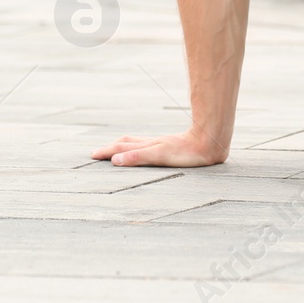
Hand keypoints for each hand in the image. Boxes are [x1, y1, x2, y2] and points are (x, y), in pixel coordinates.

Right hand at [91, 128, 226, 167]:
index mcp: (148, 147)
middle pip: (127, 143)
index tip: (92, 155)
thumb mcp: (161, 155)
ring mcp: (162, 144)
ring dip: (123, 146)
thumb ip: (139, 157)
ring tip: (114, 149)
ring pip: (137, 143)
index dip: (108, 151)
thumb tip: (115, 160)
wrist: (211, 142)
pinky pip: (149, 145)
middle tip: (96, 153)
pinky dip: (138, 147)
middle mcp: (153, 144)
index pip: (122, 147)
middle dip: (111, 148)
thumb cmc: (188, 151)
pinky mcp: (171, 146)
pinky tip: (144, 149)